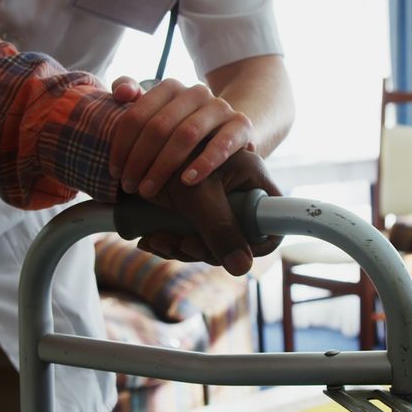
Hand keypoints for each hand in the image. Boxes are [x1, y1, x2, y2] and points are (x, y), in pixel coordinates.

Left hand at [109, 76, 254, 198]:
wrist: (231, 131)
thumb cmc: (184, 128)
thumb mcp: (159, 113)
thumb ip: (134, 99)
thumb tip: (121, 93)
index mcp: (170, 87)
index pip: (137, 115)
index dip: (122, 145)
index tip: (116, 172)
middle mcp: (196, 92)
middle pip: (159, 126)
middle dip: (139, 160)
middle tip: (130, 186)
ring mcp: (220, 107)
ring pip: (187, 134)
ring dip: (164, 166)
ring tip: (149, 190)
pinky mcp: (241, 124)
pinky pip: (223, 143)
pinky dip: (204, 162)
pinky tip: (188, 180)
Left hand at [136, 148, 281, 275]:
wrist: (135, 143)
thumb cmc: (169, 157)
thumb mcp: (196, 196)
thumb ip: (220, 230)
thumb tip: (243, 268)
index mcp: (252, 177)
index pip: (277, 217)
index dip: (259, 242)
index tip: (233, 254)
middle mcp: (238, 189)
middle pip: (238, 236)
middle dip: (204, 248)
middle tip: (180, 245)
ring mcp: (216, 200)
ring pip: (211, 240)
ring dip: (181, 247)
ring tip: (156, 240)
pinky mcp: (194, 208)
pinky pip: (191, 235)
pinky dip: (171, 241)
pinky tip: (150, 239)